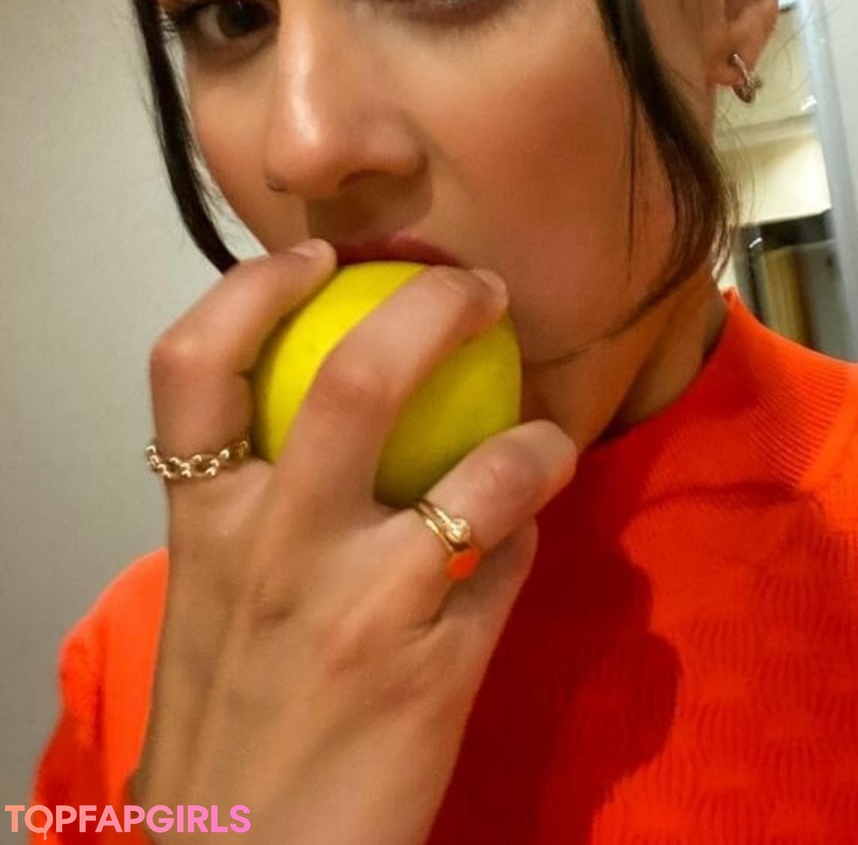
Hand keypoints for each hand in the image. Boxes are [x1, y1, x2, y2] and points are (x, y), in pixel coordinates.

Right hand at [129, 241, 576, 844]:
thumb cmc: (231, 717)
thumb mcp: (214, 597)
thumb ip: (263, 507)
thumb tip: (352, 422)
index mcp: (204, 522)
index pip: (192, 366)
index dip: (254, 287)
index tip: (318, 259)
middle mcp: (274, 548)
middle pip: (354, 380)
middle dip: (434, 308)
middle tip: (477, 288)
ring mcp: (359, 606)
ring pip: (479, 471)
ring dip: (533, 440)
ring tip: (545, 437)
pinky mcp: (433, 667)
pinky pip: (507, 563)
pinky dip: (527, 534)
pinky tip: (520, 541)